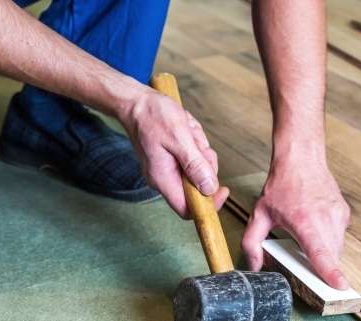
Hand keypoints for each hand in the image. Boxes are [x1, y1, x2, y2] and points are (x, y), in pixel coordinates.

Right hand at [118, 89, 228, 217]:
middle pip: (198, 186)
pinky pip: (194, 158)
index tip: (223, 189)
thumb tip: (209, 188)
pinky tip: (187, 132)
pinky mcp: (173, 160)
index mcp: (163, 179)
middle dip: (205, 164)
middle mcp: (164, 179)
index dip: (208, 204)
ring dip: (200, 150)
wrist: (137, 103)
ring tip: (188, 133)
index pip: (188, 209)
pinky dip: (195, 145)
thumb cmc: (153, 116)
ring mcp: (168, 169)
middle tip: (196, 143)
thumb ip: (195, 164)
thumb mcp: (178, 137)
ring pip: (199, 170)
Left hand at [242, 157, 351, 289]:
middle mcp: (326, 218)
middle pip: (330, 256)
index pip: (320, 253)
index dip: (331, 272)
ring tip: (307, 235)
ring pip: (337, 248)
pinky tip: (316, 226)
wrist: (302, 158)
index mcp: (305, 221)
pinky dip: (329, 239)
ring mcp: (338, 215)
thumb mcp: (260, 213)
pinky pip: (340, 236)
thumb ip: (252, 242)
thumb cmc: (282, 184)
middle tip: (304, 259)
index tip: (340, 286)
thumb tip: (253, 265)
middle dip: (320, 266)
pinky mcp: (344, 212)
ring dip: (325, 252)